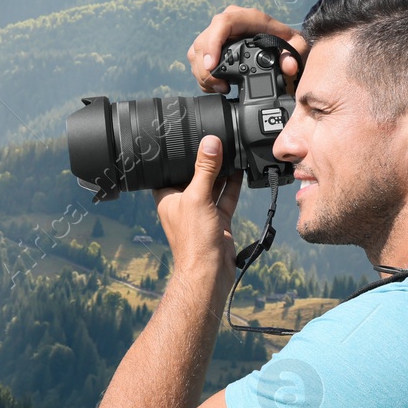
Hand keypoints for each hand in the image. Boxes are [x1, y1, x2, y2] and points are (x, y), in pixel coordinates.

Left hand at [153, 135, 243, 283]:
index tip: (187, 136)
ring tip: (230, 150)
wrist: (209, 271)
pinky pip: (226, 197)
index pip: (169, 169)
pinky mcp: (218, 219)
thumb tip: (210, 143)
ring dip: (221, 170)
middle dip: (205, 160)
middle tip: (216, 140)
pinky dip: (233, 184)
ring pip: (212, 185)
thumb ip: (205, 169)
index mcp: (167, 197)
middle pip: (194, 175)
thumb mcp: (198, 197)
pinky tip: (240, 170)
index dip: (177, 154)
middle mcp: (183, 203)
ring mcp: (201, 211)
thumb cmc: (193, 240)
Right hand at [187, 5, 307, 93]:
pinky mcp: (212, 44)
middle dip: (205, 67)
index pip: (223, 23)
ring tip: (220, 88)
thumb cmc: (286, 41)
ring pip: (196, 50)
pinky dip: (202, 74)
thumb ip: (294, 54)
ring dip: (202, 73)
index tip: (211, 65)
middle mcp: (229, 21)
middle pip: (204, 40)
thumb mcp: (296, 46)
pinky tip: (215, 85)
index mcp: (248, 17)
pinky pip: (197, 57)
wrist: (280, 43)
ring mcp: (218, 32)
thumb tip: (287, 66)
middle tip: (219, 86)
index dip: (213, 43)